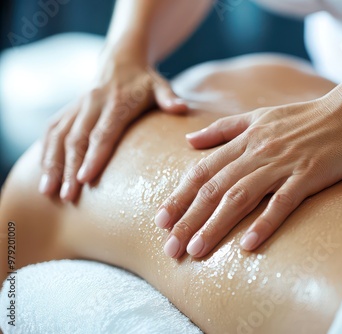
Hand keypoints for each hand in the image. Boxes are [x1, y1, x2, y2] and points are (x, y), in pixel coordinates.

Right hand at [39, 58, 186, 201]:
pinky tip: (44, 174)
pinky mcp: (69, 110)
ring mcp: (78, 106)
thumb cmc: (145, 81)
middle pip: (78, 139)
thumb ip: (168, 97)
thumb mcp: (160, 85)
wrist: (120, 61)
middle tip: (68, 196)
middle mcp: (93, 103)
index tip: (84, 178)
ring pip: (59, 136)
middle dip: (69, 168)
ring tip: (48, 191)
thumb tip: (180, 107)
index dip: (93, 155)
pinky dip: (45, 152)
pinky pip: (52, 130)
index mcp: (117, 102)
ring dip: (52, 163)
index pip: (103, 133)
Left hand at [155, 94, 341, 257]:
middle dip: (188, 219)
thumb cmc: (303, 118)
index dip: (180, 196)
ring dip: (215, 225)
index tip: (161, 220)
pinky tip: (247, 246)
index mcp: (244, 141)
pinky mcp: (307, 176)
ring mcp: (282, 165)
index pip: (202, 171)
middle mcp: (256, 153)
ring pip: (240, 198)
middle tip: (169, 247)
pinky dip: (264, 223)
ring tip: (196, 251)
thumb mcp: (257, 116)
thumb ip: (222, 129)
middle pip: (214, 189)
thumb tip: (189, 140)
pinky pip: (282, 202)